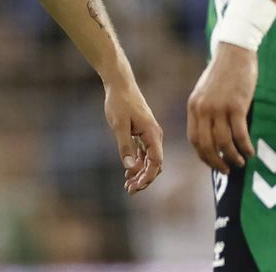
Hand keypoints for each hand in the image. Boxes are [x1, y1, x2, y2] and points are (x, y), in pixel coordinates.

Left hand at [104, 79, 163, 193]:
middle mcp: (155, 135)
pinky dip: (137, 163)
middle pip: (155, 164)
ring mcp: (149, 134)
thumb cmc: (119, 102)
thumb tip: (130, 167)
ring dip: (140, 173)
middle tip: (129, 190)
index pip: (156, 162)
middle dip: (144, 179)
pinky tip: (128, 172)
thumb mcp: (119, 125)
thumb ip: (125, 146)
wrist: (119, 84)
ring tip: (128, 185)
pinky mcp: (142, 133)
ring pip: (149, 160)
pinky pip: (144, 153)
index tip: (136, 186)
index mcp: (153, 134)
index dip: (148, 177)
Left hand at [186, 42, 257, 173]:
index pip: (195, 139)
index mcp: (194, 106)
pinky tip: (251, 152)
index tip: (214, 163)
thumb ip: (205, 111)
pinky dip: (245, 147)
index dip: (204, 156)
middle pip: (207, 145)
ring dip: (233, 157)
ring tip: (241, 162)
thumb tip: (212, 135)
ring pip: (224, 143)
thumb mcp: (206, 92)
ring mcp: (219, 108)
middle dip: (217, 162)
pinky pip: (240, 134)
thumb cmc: (223, 73)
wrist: (234, 52)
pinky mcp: (236, 106)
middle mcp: (203, 109)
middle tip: (228, 170)